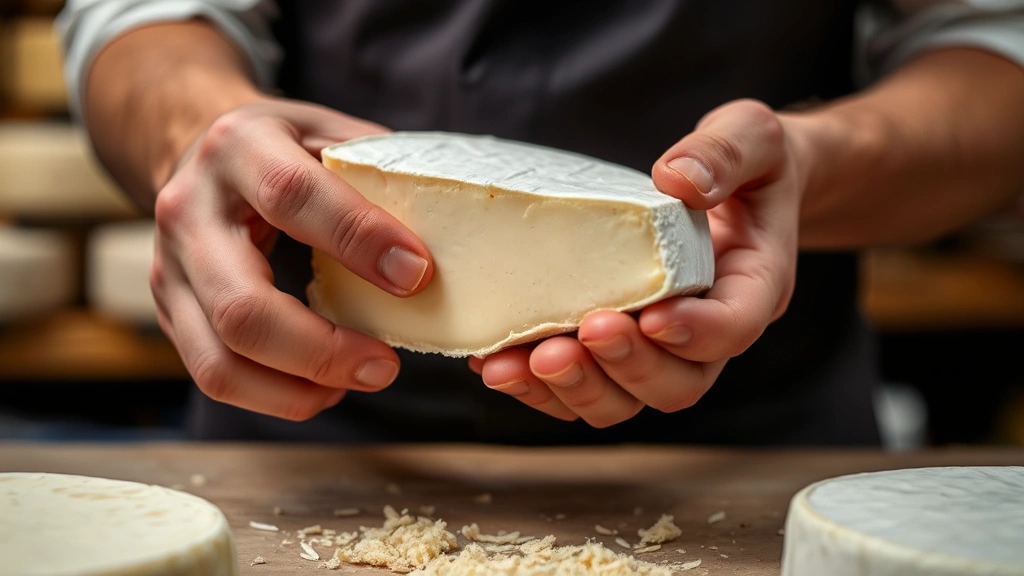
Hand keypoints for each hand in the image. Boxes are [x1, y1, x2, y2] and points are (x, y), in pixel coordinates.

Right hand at [151, 97, 433, 419]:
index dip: (357, 239)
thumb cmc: (282, 145)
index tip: (417, 274)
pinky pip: (215, 374)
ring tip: (360, 378)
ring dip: (300, 387)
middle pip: (243, 306)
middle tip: (386, 365)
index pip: (292, 196)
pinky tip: (325, 386)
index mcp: (238, 147)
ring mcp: (169, 268)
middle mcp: (190, 211)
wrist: (197, 148)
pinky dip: (277, 395)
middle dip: (324, 349)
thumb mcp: (326, 130)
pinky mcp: (170, 312)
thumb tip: (453, 228)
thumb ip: (376, 170)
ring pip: (221, 358)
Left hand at [470, 99, 803, 426]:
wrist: (733, 186)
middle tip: (583, 333)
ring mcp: (661, 349)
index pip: (734, 327)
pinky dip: (539, 385)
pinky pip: (583, 385)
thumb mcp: (752, 136)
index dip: (695, 332)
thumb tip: (678, 179)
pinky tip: (495, 362)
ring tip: (523, 361)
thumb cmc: (747, 163)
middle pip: (677, 383)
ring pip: (625, 399)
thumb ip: (725, 153)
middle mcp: (707, 332)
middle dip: (626, 367)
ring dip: (575, 387)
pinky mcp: (617, 349)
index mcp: (752, 286)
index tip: (652, 317)